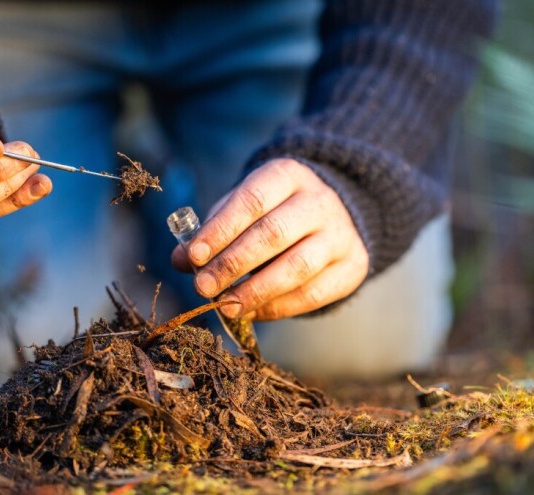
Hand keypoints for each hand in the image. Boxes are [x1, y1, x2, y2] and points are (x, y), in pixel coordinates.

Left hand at [171, 158, 368, 319]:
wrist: (335, 216)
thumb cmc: (274, 212)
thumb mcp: (242, 208)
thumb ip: (212, 230)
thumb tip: (180, 260)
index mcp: (288, 175)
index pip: (252, 200)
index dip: (221, 229)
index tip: (194, 255)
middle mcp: (320, 201)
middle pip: (273, 233)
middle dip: (233, 264)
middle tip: (203, 287)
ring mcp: (341, 234)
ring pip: (297, 267)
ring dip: (255, 291)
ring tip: (225, 306)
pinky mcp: (353, 265)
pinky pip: (313, 294)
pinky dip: (277, 307)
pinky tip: (252, 312)